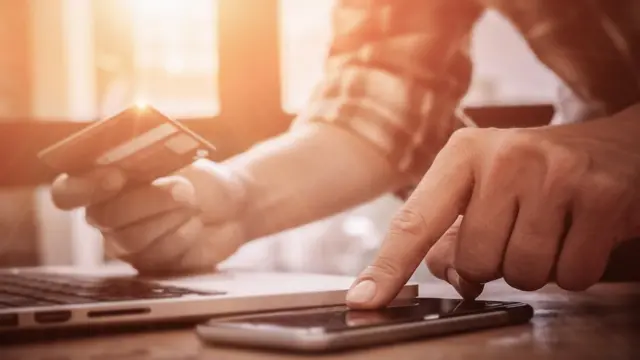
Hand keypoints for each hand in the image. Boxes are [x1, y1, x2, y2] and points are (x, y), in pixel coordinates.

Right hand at [50, 159, 248, 273]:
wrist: (234, 206)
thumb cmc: (202, 179)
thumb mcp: (181, 162)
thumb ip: (153, 163)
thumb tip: (136, 163)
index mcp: (104, 183)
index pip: (67, 192)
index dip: (84, 187)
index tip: (116, 177)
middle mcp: (107, 216)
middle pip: (106, 216)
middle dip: (149, 201)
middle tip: (184, 190)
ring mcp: (126, 243)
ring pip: (132, 239)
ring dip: (170, 217)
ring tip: (194, 204)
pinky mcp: (149, 264)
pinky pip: (157, 256)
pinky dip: (183, 236)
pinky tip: (195, 226)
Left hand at [346, 105, 639, 307]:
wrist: (619, 146)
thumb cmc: (538, 174)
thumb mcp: (486, 187)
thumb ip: (455, 232)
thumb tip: (453, 277)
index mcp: (463, 153)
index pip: (415, 222)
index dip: (388, 267)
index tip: (364, 300)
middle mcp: (505, 157)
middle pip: (476, 261)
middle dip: (495, 263)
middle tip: (518, 231)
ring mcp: (555, 175)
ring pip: (521, 274)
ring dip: (534, 268)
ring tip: (549, 230)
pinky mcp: (602, 198)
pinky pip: (571, 276)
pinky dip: (573, 270)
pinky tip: (578, 234)